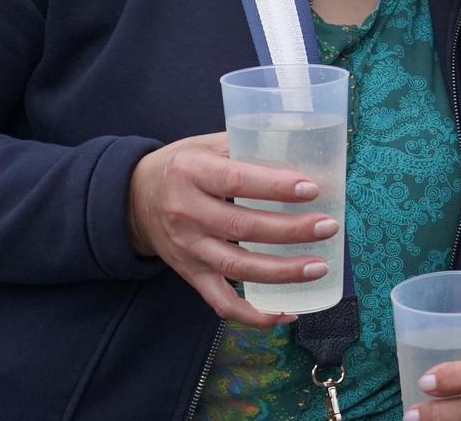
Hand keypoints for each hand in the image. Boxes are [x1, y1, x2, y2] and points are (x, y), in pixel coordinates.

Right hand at [126, 132, 337, 327]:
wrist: (132, 200)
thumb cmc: (180, 166)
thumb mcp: (204, 145)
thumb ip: (244, 145)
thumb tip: (299, 148)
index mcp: (191, 173)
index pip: (236, 182)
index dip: (275, 187)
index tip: (312, 189)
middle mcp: (186, 213)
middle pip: (243, 228)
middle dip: (291, 230)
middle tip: (327, 226)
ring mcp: (188, 249)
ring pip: (238, 268)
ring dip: (283, 272)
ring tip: (319, 267)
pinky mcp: (190, 275)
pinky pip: (222, 302)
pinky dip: (255, 314)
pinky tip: (288, 312)